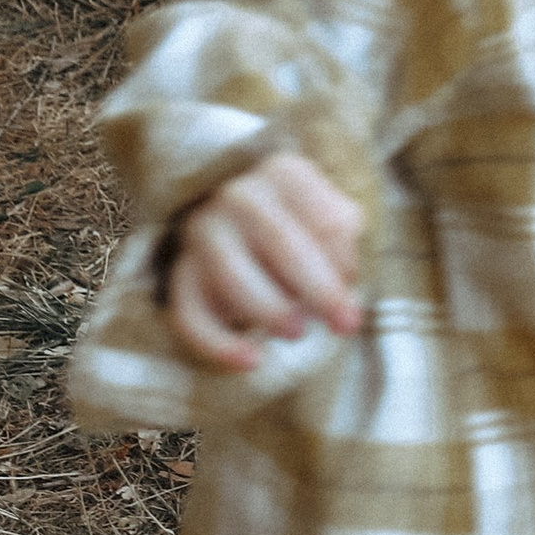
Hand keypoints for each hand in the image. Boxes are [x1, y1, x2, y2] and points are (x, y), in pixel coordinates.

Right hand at [163, 152, 365, 373]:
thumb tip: (342, 279)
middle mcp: (238, 195)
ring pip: (233, 275)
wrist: (235, 213)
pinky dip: (218, 343)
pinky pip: (190, 312)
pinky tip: (251, 361)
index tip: (354, 285)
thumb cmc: (297, 219)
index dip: (346, 260)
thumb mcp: (328, 214)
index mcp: (283, 173)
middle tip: (345, 324)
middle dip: (320, 290)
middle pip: (283, 243)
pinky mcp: (180, 271)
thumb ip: (342, 239)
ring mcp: (203, 231)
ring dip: (269, 309)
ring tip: (298, 332)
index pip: (325, 219)